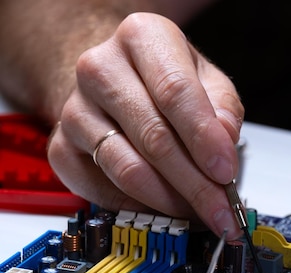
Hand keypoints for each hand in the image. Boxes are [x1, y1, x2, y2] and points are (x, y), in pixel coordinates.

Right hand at [47, 12, 243, 238]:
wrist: (117, 81)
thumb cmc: (168, 82)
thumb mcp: (209, 82)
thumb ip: (223, 110)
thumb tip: (223, 145)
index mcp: (142, 38)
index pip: (176, 92)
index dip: (204, 138)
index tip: (225, 172)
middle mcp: (99, 69)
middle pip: (154, 137)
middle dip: (195, 183)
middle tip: (222, 211)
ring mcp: (74, 110)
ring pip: (127, 169)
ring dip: (171, 201)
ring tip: (201, 213)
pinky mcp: (61, 148)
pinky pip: (104, 190)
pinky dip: (142, 207)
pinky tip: (167, 209)